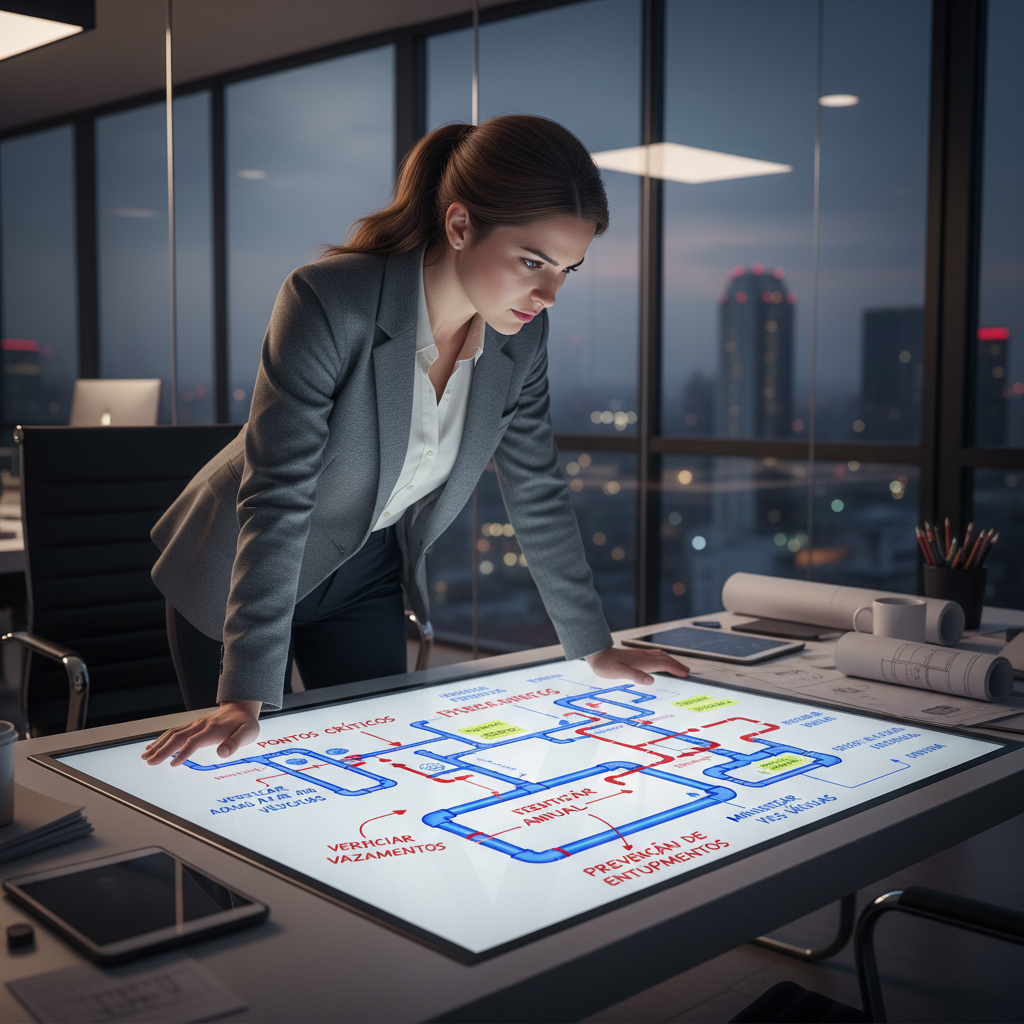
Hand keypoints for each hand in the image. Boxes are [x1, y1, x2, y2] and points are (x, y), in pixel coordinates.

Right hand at [142, 700, 261, 767]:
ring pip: (173, 733)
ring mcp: (195, 724)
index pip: (194, 741)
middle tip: (149, 761)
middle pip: (178, 737)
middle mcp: (201, 725)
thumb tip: (222, 753)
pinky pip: (175, 731)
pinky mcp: (193, 725)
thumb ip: (236, 743)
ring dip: (159, 744)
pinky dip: (162, 739)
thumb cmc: (245, 723)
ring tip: (145, 756)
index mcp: (213, 729)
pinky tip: (154, 746)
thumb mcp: (248, 733)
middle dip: (162, 750)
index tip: (172, 764)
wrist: (241, 708)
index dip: (183, 753)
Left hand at [585, 645, 688, 685]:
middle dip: (677, 665)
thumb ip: (635, 676)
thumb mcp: (619, 673)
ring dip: (671, 661)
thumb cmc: (606, 665)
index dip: (675, 669)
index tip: (685, 674)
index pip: (663, 664)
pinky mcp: (636, 655)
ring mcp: (640, 655)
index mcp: (642, 662)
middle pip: (665, 658)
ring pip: (660, 656)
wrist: (597, 654)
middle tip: (687, 672)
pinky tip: (661, 661)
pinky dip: (663, 658)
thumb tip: (651, 680)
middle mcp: (643, 657)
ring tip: (679, 667)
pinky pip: (654, 655)